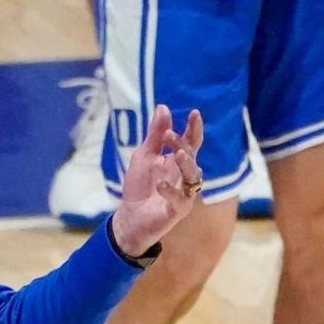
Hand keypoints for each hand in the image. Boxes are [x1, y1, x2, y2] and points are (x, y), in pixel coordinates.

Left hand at [113, 104, 203, 255]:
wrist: (129, 217)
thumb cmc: (139, 186)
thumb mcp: (143, 156)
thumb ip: (155, 135)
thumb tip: (163, 107)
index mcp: (176, 161)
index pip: (190, 142)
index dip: (194, 128)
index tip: (194, 113)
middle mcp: (183, 175)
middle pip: (192, 156)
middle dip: (184, 144)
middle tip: (170, 135)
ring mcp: (184, 193)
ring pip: (194, 176)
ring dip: (185, 164)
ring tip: (176, 155)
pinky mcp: (178, 210)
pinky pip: (181, 199)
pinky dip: (171, 191)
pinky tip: (160, 184)